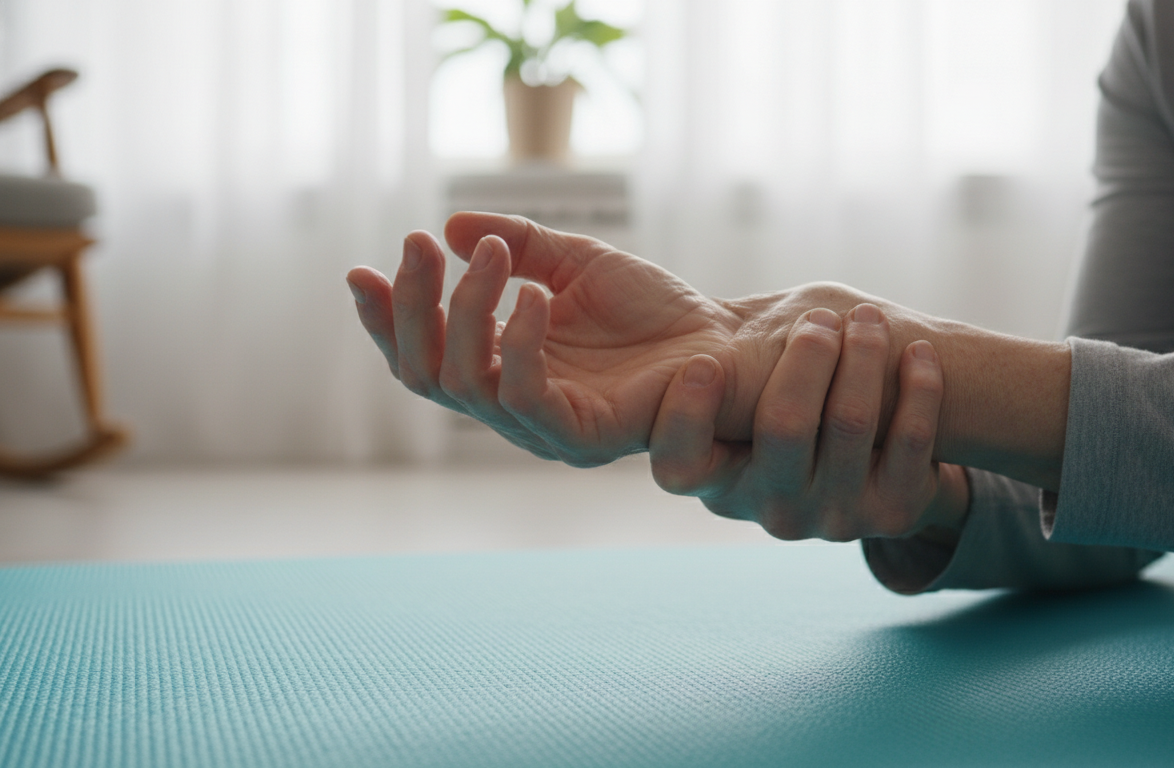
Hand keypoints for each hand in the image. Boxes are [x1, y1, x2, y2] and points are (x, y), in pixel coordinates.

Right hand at [348, 213, 749, 464]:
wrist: (723, 337)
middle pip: (426, 372)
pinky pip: (525, 396)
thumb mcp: (574, 260)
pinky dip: (519, 343)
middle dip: (411, 306)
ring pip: (466, 383)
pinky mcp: (581, 437)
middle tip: (415, 244)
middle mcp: (511, 405)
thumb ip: (519, 245)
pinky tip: (532, 295)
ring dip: (466, 310)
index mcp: (502, 367)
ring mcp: (542, 427)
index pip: (423, 355)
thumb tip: (453, 228)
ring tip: (492, 254)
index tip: (360, 270)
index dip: (386, 318)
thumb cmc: (653, 309)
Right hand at [648, 303, 968, 540]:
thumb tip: (694, 323)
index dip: (686, 417)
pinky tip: (918, 353)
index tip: (705, 361)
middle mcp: (771, 510)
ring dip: (864, 355)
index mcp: (721, 481)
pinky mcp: (892, 515)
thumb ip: (727, 365)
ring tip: (870, 319)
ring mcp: (833, 519)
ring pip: (850, 421)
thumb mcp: (752, 393)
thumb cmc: (798, 404)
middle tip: (821, 317)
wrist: (880, 469)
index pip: (680, 467)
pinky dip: (919, 388)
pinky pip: (909, 440)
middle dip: (808, 355)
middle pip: (783, 425)